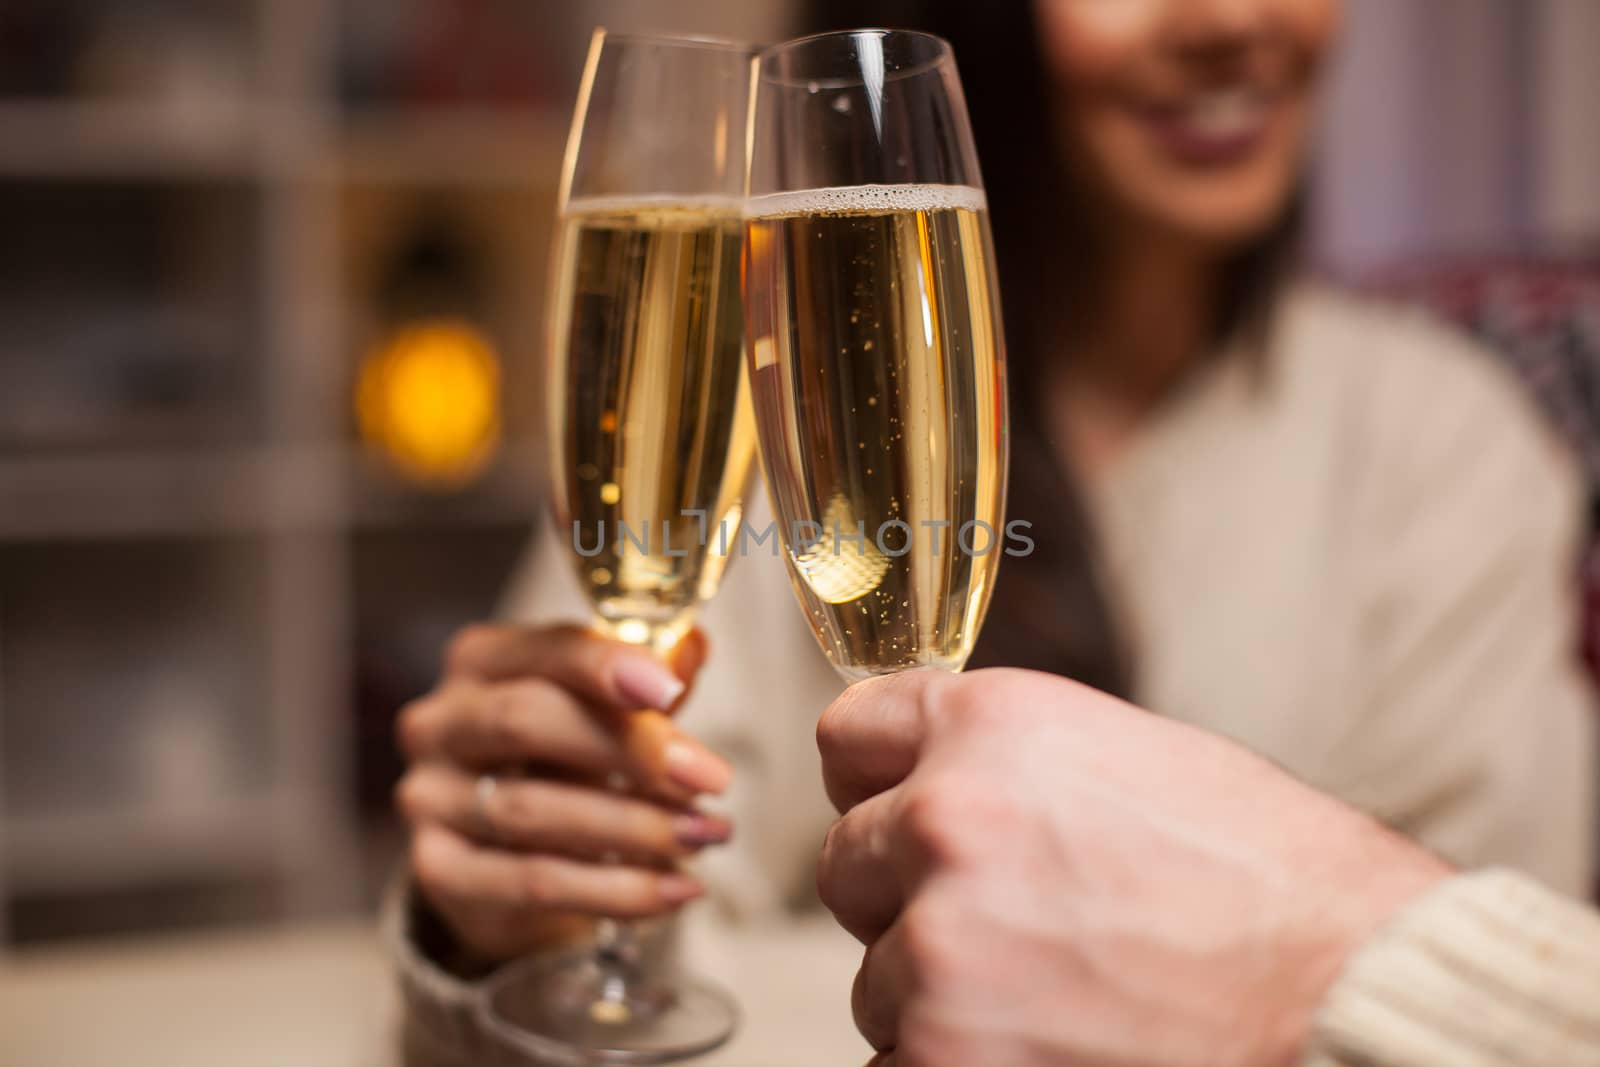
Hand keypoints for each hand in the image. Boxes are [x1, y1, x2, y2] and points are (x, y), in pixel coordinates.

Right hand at [396, 623, 733, 960]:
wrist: (508, 854)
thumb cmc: (565, 757)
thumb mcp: (606, 710)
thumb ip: (647, 678)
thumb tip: (692, 645)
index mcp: (481, 660)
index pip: (544, 651)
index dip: (604, 666)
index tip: (668, 690)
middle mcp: (439, 722)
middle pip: (527, 721)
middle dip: (628, 750)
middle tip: (711, 779)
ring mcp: (429, 798)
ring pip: (532, 810)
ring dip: (634, 826)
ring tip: (705, 834)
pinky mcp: (439, 871)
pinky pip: (533, 882)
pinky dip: (616, 890)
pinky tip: (677, 889)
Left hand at [816, 669, 1450, 1066]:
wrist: (1354, 994)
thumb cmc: (1270, 883)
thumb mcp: (1127, 761)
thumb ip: (1006, 764)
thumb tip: (923, 783)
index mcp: (990, 727)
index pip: (848, 738)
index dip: (878, 782)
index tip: (898, 810)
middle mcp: (946, 823)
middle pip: (847, 863)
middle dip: (909, 897)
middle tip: (1013, 928)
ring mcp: (938, 951)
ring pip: (878, 980)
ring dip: (942, 996)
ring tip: (1068, 998)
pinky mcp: (941, 1060)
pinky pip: (898, 1063)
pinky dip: (955, 1065)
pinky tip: (1051, 1049)